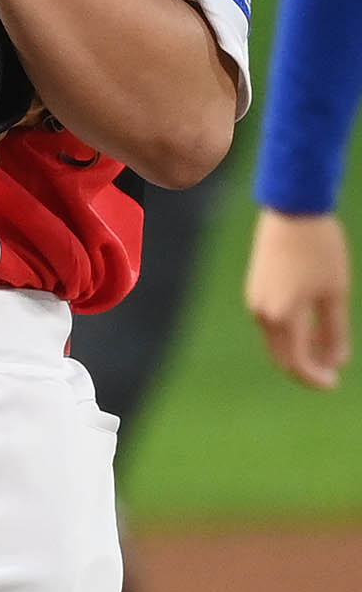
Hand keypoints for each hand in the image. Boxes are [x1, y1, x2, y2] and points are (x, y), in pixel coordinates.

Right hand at [245, 209, 351, 388]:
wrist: (293, 208)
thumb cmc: (319, 249)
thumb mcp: (335, 293)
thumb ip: (335, 332)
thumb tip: (336, 361)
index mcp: (282, 316)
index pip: (297, 363)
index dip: (316, 379)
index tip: (335, 383)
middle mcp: (261, 312)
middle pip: (282, 356)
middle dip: (306, 367)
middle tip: (331, 371)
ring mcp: (255, 298)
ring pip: (275, 338)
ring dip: (298, 348)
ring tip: (326, 345)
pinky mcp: (255, 286)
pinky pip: (270, 321)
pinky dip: (289, 331)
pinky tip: (310, 324)